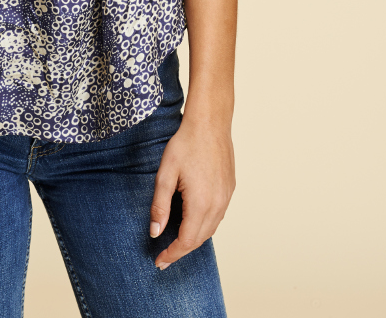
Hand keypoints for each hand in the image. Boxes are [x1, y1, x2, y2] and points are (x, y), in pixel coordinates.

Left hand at [149, 115, 234, 269]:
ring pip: (210, 230)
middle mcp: (217, 205)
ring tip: (176, 243)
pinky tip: (193, 222)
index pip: (186, 241)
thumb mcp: (165, 174)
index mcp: (201, 204)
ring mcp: (226, 198)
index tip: (159, 261)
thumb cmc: (185, 144)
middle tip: (164, 257)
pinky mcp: (229, 190)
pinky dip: (204, 226)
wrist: (210, 124)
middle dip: (181, 251)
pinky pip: (217, 217)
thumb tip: (155, 232)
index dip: (172, 254)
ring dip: (193, 240)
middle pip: (199, 239)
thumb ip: (160, 205)